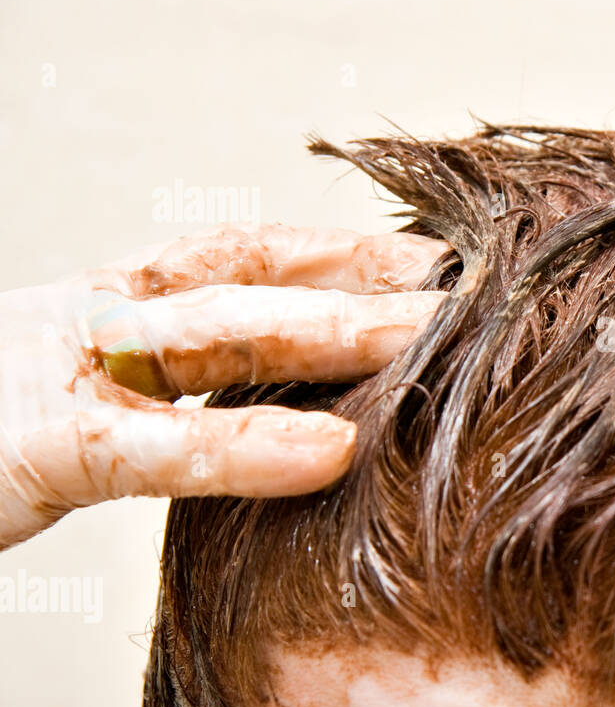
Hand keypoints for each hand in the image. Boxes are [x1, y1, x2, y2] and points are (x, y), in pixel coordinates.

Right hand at [0, 224, 447, 548]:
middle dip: (368, 290)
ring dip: (333, 334)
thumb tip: (312, 428)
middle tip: (477, 289)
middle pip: (255, 295)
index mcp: (109, 315)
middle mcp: (94, 324)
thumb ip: (178, 411)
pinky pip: (153, 447)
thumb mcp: (81, 419)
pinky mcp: (29, 448)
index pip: (244, 265)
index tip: (438, 261)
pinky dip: (243, 446)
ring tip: (432, 335)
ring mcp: (61, 374)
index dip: (342, 255)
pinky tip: (332, 450)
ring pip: (219, 339)